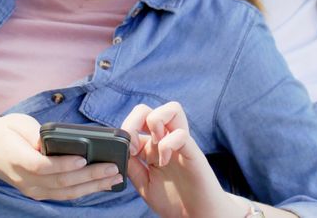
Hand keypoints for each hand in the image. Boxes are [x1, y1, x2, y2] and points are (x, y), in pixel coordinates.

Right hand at [0, 114, 123, 200]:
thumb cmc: (5, 131)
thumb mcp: (18, 123)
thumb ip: (36, 133)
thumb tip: (57, 142)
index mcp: (17, 158)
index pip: (43, 166)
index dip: (64, 165)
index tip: (84, 159)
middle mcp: (25, 179)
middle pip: (60, 182)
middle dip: (90, 176)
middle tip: (113, 168)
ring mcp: (31, 189)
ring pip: (65, 192)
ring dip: (92, 186)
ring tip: (113, 178)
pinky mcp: (38, 192)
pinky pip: (63, 194)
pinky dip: (83, 190)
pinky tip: (100, 184)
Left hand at [121, 102, 238, 217]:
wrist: (197, 216)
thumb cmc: (174, 201)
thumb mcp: (145, 184)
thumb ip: (132, 167)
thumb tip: (118, 150)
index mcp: (154, 147)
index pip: (138, 121)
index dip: (126, 130)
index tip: (125, 151)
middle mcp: (167, 141)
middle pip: (151, 109)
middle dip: (135, 120)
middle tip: (133, 145)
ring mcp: (181, 145)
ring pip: (172, 109)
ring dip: (155, 121)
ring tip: (152, 144)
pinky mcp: (194, 153)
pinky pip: (181, 134)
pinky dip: (167, 145)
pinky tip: (163, 162)